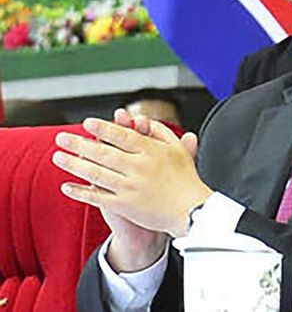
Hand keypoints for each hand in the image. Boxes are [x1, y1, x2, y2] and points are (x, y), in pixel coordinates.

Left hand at [53, 110, 209, 244]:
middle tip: (61, 138)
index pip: (122, 136)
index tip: (87, 123)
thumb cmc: (186, 180)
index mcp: (152, 152)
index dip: (103, 128)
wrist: (192, 211)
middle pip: (103, 152)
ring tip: (58, 157)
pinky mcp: (125, 205)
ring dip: (74, 165)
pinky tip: (67, 186)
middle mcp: (139, 168)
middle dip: (78, 144)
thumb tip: (143, 120)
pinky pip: (98, 197)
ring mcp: (130, 187)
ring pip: (96, 173)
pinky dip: (81, 192)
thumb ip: (161, 133)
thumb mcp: (178, 150)